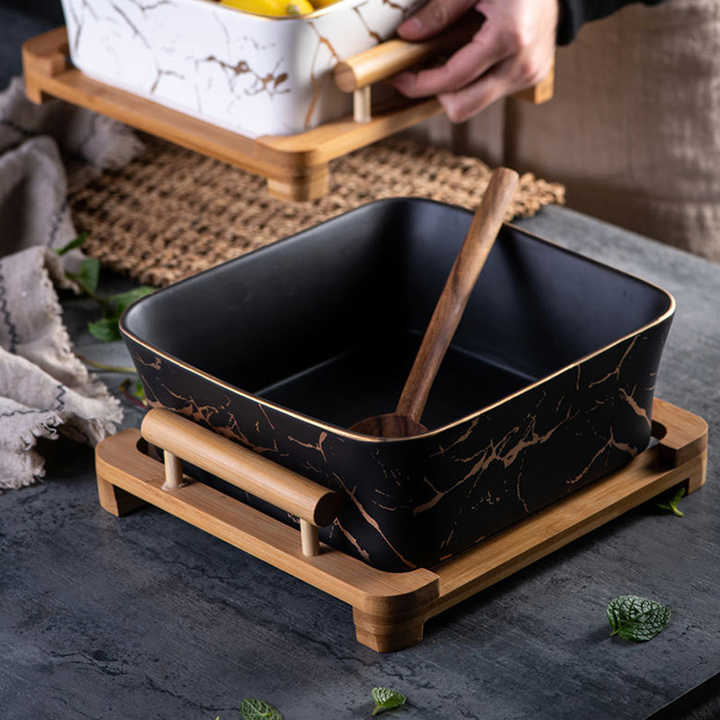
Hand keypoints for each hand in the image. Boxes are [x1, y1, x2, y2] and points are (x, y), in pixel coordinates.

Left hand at [392, 0, 557, 121]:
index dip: (421, 83)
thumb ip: (441, 10)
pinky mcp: (532, 77)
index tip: (399, 79)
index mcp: (510, 36)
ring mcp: (530, 74)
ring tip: (446, 58)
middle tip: (415, 77)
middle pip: (463, 107)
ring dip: (454, 88)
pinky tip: (470, 56)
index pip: (454, 78)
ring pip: (475, 104)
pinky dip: (473, 81)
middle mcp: (522, 64)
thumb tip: (407, 34)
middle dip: (435, 95)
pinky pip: (490, 93)